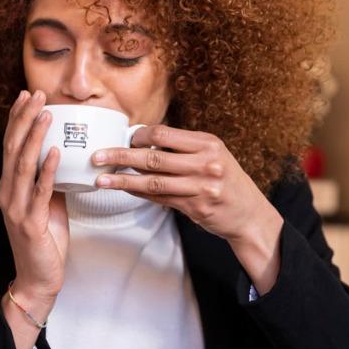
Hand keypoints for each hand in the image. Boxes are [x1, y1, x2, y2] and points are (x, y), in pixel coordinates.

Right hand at [0, 90, 68, 348]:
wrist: (38, 279)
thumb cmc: (45, 242)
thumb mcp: (49, 204)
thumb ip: (50, 181)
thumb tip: (63, 156)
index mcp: (10, 187)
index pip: (11, 146)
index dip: (17, 119)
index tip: (26, 96)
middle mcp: (8, 194)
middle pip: (13, 149)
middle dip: (24, 119)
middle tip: (36, 94)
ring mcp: (16, 208)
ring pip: (23, 165)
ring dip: (34, 137)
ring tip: (46, 115)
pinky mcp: (30, 223)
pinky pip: (39, 192)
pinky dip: (46, 170)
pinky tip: (53, 152)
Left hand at [93, 125, 283, 292]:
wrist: (249, 215)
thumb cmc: (227, 182)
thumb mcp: (213, 156)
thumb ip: (184, 148)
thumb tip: (144, 142)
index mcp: (208, 144)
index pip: (164, 134)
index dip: (139, 136)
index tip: (124, 138)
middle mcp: (205, 163)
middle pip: (153, 157)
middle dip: (121, 156)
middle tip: (98, 156)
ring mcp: (200, 187)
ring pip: (152, 181)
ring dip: (122, 180)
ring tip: (101, 178)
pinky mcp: (194, 207)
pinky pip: (159, 198)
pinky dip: (139, 193)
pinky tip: (124, 190)